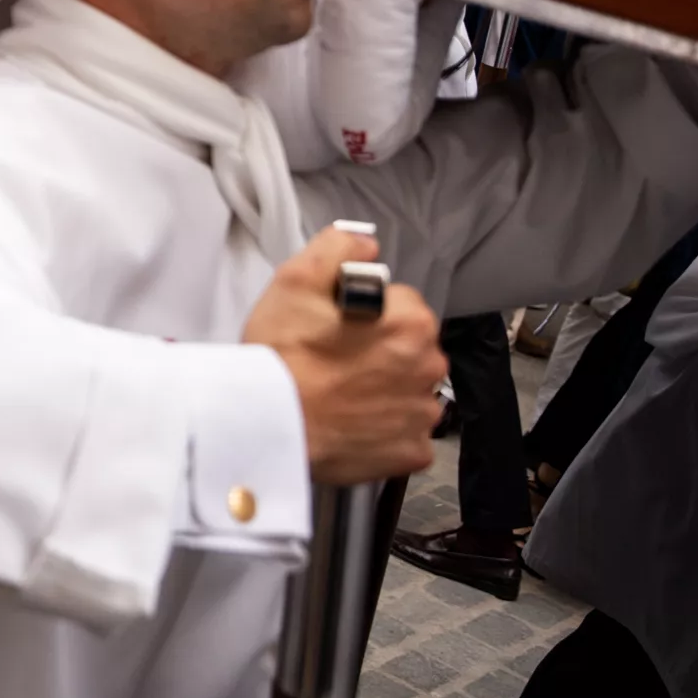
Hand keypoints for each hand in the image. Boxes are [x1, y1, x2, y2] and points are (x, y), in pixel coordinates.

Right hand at [242, 225, 445, 485]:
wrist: (267, 425)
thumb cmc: (282, 353)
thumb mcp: (295, 280)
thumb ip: (338, 247)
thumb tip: (368, 245)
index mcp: (411, 322)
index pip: (400, 303)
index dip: (365, 310)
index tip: (335, 326)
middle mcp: (430, 367)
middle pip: (410, 347)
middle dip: (381, 349)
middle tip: (334, 359)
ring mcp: (423, 415)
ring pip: (409, 389)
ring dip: (385, 389)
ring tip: (342, 395)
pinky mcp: (412, 452)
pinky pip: (406, 433)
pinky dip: (386, 429)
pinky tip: (353, 424)